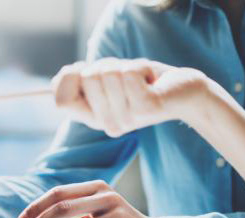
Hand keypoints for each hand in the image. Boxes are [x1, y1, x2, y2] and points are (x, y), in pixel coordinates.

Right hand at [52, 58, 210, 136]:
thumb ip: (83, 80)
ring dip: (125, 65)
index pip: (61, 101)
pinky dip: (141, 67)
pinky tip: (151, 81)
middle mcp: (107, 124)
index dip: (69, 78)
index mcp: (94, 118)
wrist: (183, 91)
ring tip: (140, 79)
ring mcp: (126, 118)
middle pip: (86, 78)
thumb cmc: (143, 82)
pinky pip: (129, 73)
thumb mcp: (108, 80)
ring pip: (108, 73)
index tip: (87, 71)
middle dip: (106, 65)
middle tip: (125, 78)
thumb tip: (63, 77)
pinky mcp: (145, 108)